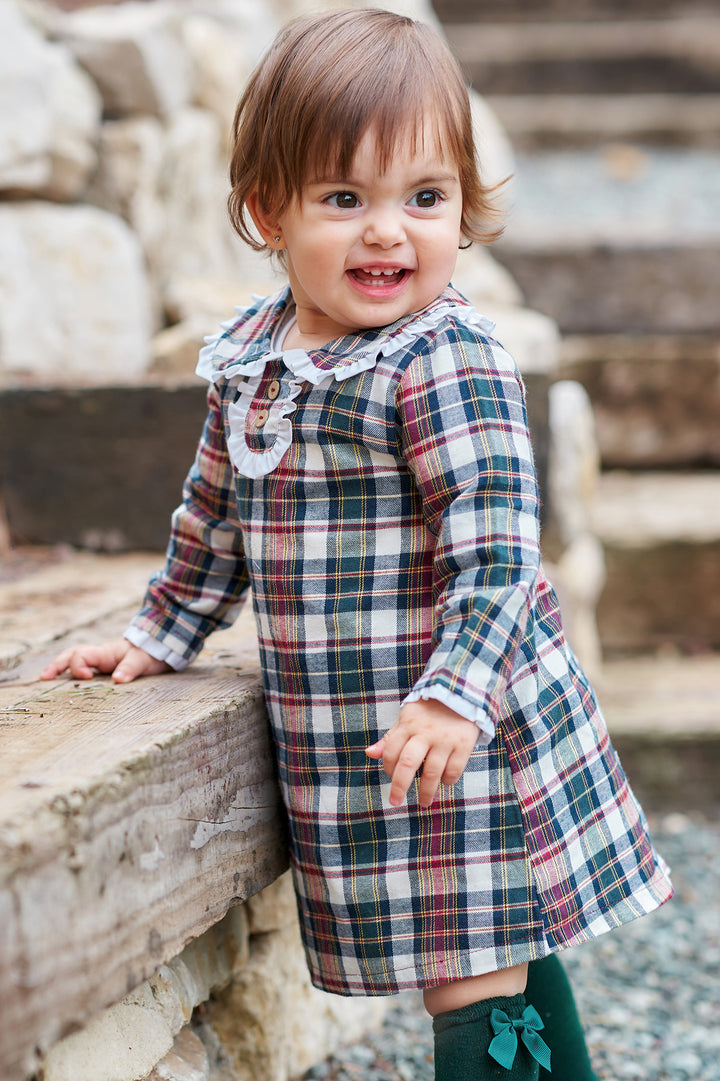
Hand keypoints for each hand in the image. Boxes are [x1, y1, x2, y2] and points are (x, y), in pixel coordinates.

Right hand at [39, 640, 169, 683]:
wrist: (158, 649)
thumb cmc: (149, 654)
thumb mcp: (142, 661)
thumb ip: (130, 668)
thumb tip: (117, 679)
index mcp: (104, 653)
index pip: (81, 656)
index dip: (78, 667)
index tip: (86, 678)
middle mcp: (98, 655)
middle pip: (71, 655)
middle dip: (56, 665)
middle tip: (44, 678)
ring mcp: (99, 661)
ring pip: (73, 659)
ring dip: (59, 667)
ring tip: (46, 679)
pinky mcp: (102, 668)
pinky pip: (81, 667)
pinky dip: (69, 673)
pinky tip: (63, 683)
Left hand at [366, 699, 478, 807]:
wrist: (462, 693)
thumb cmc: (429, 710)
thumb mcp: (407, 718)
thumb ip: (390, 738)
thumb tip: (369, 754)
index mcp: (408, 725)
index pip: (391, 752)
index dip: (388, 768)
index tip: (391, 777)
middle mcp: (425, 733)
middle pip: (408, 763)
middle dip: (399, 786)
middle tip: (395, 802)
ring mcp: (445, 739)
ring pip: (432, 772)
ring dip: (426, 791)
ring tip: (424, 802)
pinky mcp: (464, 744)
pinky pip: (454, 770)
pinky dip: (448, 780)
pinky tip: (444, 782)